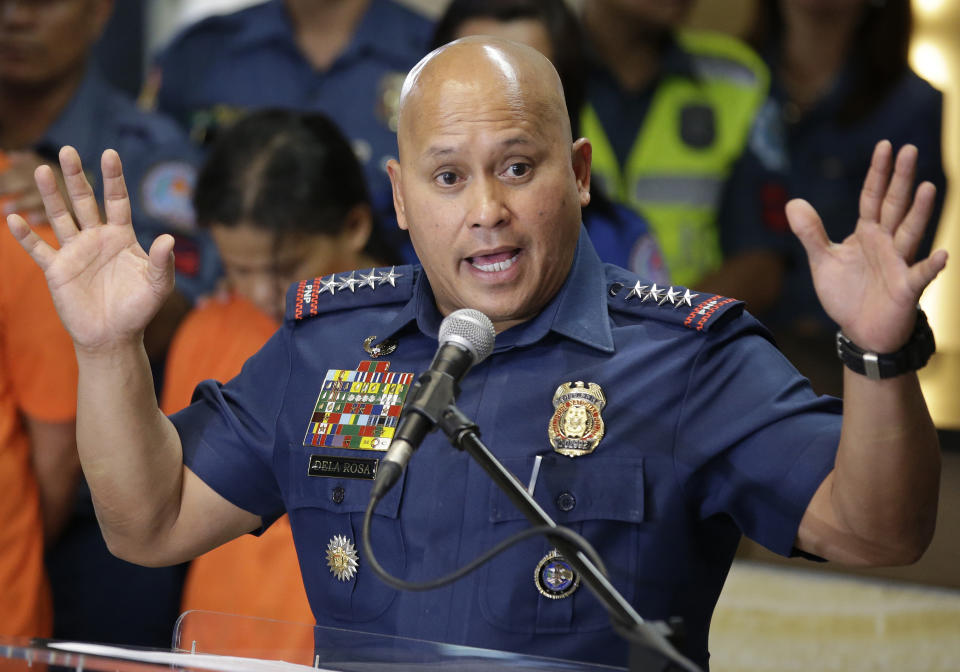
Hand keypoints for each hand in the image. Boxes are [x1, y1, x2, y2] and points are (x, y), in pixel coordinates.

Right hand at [5, 146, 174, 352]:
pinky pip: (38, 249)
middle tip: (68, 150)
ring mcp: (75, 252)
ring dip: (51, 195)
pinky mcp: (57, 270)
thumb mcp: (158, 285)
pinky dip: (25, 235)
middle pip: (85, 201)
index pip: (117, 200)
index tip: (110, 153)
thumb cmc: (138, 309)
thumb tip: (168, 239)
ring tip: (43, 170)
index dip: (114, 178)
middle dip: (77, 176)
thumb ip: (163, 262)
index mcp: (121, 237)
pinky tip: (13, 217)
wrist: (113, 336)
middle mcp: (96, 239)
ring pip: (60, 217)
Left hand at [786, 141, 947, 352]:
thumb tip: (793, 202)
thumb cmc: (847, 294)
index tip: (885, 145)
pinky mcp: (906, 288)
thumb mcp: (823, 261)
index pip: (872, 197)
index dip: (878, 173)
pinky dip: (931, 266)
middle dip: (901, 179)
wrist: (861, 330)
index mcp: (867, 233)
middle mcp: (886, 243)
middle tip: (909, 149)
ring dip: (919, 212)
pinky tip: (942, 255)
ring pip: (910, 232)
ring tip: (927, 186)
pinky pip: (920, 275)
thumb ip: (811, 233)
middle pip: (894, 206)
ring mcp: (899, 263)